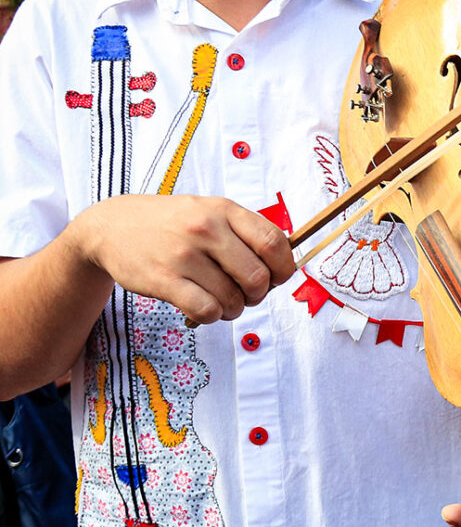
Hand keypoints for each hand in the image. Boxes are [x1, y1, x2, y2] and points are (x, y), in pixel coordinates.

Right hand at [64, 194, 292, 323]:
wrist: (111, 227)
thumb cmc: (171, 223)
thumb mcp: (210, 211)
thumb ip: (244, 231)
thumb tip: (281, 266)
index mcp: (224, 210)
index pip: (274, 242)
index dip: (283, 268)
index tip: (277, 278)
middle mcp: (206, 229)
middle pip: (257, 277)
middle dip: (259, 295)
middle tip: (247, 295)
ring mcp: (183, 255)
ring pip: (232, 298)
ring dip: (234, 309)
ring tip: (223, 303)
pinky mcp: (163, 280)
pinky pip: (206, 310)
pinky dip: (212, 316)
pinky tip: (204, 309)